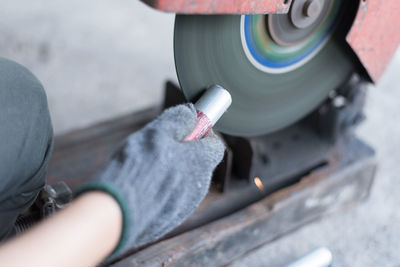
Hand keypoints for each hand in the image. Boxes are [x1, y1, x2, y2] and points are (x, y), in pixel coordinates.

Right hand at [77, 104, 224, 256]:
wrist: (118, 212)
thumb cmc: (138, 168)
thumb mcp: (157, 133)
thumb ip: (178, 119)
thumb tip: (190, 113)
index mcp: (201, 162)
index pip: (215, 145)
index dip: (202, 134)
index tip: (186, 129)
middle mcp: (200, 185)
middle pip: (200, 163)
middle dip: (184, 152)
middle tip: (159, 147)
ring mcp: (186, 205)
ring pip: (185, 181)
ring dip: (173, 171)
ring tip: (146, 168)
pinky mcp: (171, 218)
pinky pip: (173, 198)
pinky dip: (163, 190)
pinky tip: (143, 186)